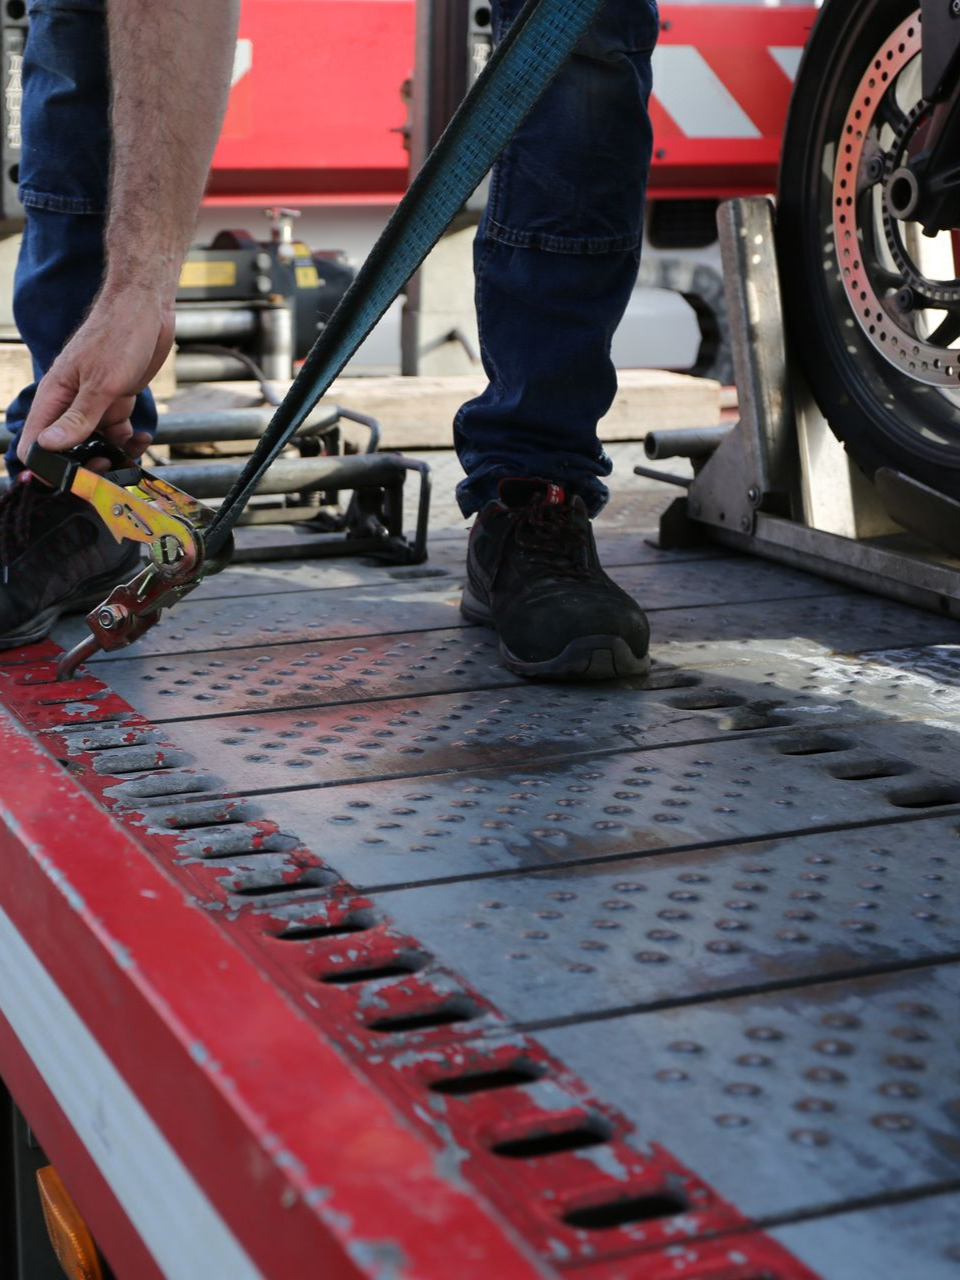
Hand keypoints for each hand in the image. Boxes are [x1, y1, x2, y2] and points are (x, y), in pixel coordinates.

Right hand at [17, 285, 174, 469]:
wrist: (146, 308)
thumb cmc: (119, 334)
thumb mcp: (101, 382)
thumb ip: (77, 417)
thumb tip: (48, 446)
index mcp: (54, 396)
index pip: (34, 442)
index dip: (46, 467)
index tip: (70, 480)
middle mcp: (69, 403)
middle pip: (65, 450)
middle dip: (84, 467)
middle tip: (107, 470)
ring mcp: (93, 404)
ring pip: (94, 445)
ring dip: (111, 457)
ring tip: (130, 455)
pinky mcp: (116, 402)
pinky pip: (117, 434)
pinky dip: (129, 443)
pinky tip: (143, 437)